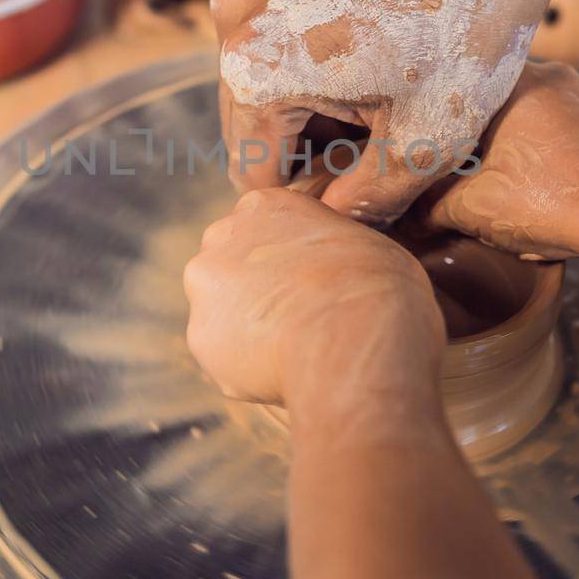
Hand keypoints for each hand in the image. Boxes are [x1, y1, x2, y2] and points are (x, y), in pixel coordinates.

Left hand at [184, 189, 443, 404]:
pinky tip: (284, 372)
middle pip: (232, 269)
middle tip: (298, 321)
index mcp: (263, 206)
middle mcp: (221, 237)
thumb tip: (331, 269)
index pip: (263, 231)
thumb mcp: (363, 242)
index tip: (309, 287)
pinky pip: (223, 358)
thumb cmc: (378, 288)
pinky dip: (248, 370)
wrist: (357, 339)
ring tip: (297, 351)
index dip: (287, 263)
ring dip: (250, 332)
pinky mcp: (200, 339)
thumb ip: (326, 247)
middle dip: (256, 294)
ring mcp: (205, 289)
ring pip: (223, 315)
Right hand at [212, 0, 578, 225]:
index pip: (256, 175)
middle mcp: (231, 21)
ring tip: (392, 105)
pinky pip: (280, 37)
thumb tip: (336, 228)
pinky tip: (382, 60)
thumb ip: (371, 200)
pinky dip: (320, 60)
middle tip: (391, 153)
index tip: (373, 193)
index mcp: (254, 70)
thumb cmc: (472, 21)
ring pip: (270, 82)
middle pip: (256, 126)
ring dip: (319, 106)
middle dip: (314, 151)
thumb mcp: (431, 136)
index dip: (313, 200)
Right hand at [422, 60, 578, 258]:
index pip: (455, 83)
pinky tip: (524, 175)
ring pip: (523, 110)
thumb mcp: (474, 209)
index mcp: (512, 80)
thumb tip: (407, 215)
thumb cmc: (551, 202)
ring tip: (484, 171)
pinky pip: (552, 123)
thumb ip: (430, 206)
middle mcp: (549, 74)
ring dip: (503, 138)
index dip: (432, 112)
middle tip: (447, 158)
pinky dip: (533, 145)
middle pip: (490, 97)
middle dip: (469, 129)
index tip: (418, 135)